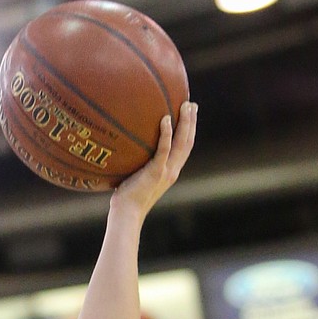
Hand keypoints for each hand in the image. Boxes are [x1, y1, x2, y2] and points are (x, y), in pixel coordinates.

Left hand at [110, 101, 196, 220]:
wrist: (126, 214)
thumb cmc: (126, 198)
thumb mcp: (137, 178)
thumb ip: (139, 165)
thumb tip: (126, 148)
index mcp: (170, 172)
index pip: (185, 149)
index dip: (190, 131)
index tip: (191, 115)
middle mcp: (172, 171)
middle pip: (188, 142)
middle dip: (192, 122)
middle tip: (192, 104)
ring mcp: (165, 172)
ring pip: (181, 143)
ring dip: (185, 123)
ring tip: (185, 105)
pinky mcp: (156, 172)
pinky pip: (164, 150)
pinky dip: (166, 134)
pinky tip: (165, 118)